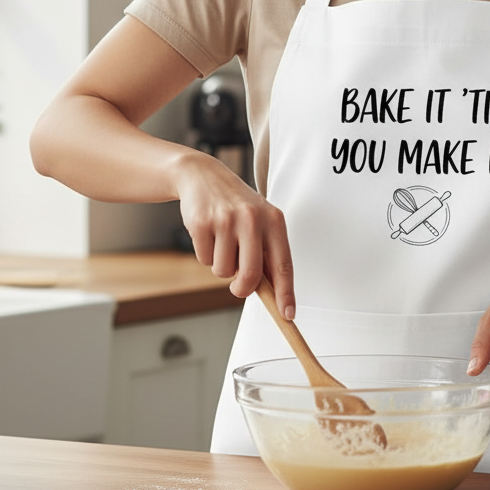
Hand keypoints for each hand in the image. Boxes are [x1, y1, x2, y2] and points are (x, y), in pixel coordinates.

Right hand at [173, 152, 294, 318]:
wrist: (203, 176)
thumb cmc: (236, 204)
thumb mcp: (260, 221)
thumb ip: (266, 252)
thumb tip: (273, 292)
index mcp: (274, 220)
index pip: (283, 264)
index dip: (286, 293)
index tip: (288, 314)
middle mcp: (253, 219)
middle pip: (251, 276)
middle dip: (243, 288)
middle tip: (238, 287)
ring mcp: (226, 221)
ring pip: (224, 271)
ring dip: (221, 265)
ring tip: (222, 241)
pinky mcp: (202, 224)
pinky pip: (204, 260)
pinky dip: (205, 254)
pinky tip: (209, 234)